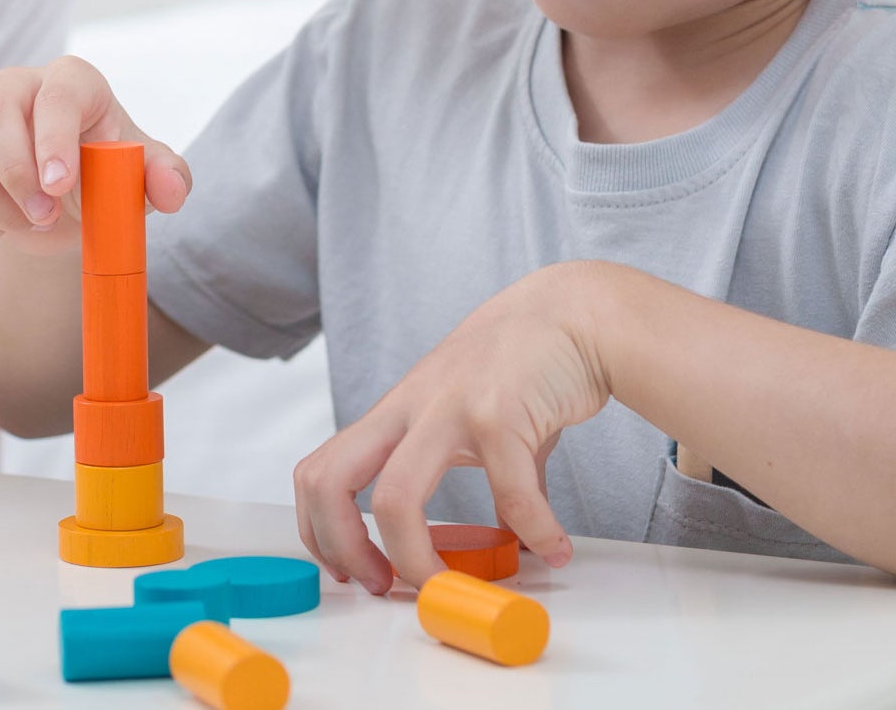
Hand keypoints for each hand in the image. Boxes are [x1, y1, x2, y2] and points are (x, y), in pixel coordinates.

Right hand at [0, 55, 190, 256]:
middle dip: (16, 176)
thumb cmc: (109, 172)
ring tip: (33, 221)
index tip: (60, 187)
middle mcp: (16, 87)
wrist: (69, 199)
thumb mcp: (145, 175)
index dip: (53, 140)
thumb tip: (171, 190)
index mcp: (70, 80)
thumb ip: (166, 177)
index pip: (55, 97)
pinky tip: (6, 224)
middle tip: (47, 216)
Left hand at [293, 262, 612, 592]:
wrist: (573, 310)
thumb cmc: (523, 363)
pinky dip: (533, 534)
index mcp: (397, 410)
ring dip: (415, 561)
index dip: (321, 530)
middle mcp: (410, 405)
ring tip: (449, 586)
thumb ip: (473, 466)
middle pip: (331, 480)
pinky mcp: (499, 412)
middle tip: (382, 585)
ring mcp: (449, 406)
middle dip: (342, 547)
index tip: (353, 570)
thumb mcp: (474, 414)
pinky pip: (508, 495)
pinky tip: (553, 544)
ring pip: (396, 498)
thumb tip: (499, 533)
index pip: (321, 469)